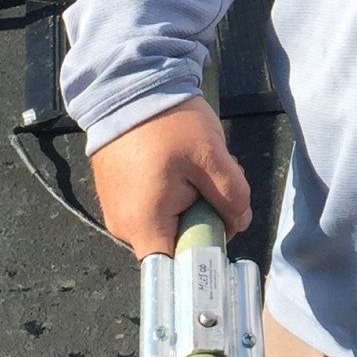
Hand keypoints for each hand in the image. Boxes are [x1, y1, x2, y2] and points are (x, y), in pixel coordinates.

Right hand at [89, 95, 252, 258]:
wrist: (129, 86)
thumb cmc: (169, 122)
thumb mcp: (213, 158)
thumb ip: (232, 198)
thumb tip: (239, 223)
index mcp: (145, 224)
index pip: (176, 270)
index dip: (204, 259)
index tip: (222, 233)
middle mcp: (124, 227)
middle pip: (176, 245)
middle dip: (204, 220)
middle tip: (215, 183)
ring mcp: (117, 211)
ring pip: (167, 225)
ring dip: (191, 204)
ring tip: (196, 167)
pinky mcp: (117, 195)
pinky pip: (153, 209)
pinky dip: (173, 194)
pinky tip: (180, 166)